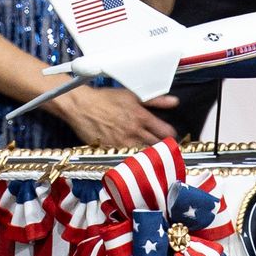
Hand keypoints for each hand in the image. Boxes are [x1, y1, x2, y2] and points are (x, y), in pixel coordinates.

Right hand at [55, 86, 179, 147]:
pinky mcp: (112, 151)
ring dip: (148, 155)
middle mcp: (134, 132)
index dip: (171, 135)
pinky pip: (128, 159)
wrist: (80, 105)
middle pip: (158, 146)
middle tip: (161, 146)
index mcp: (141, 117)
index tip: (169, 136)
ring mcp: (123, 143)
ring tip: (148, 153)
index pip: (166, 132)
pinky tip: (133, 157)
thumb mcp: (131, 95)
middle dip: (162, 146)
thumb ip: (155, 100)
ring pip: (144, 155)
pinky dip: (133, 160)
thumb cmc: (105, 99)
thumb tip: (175, 102)